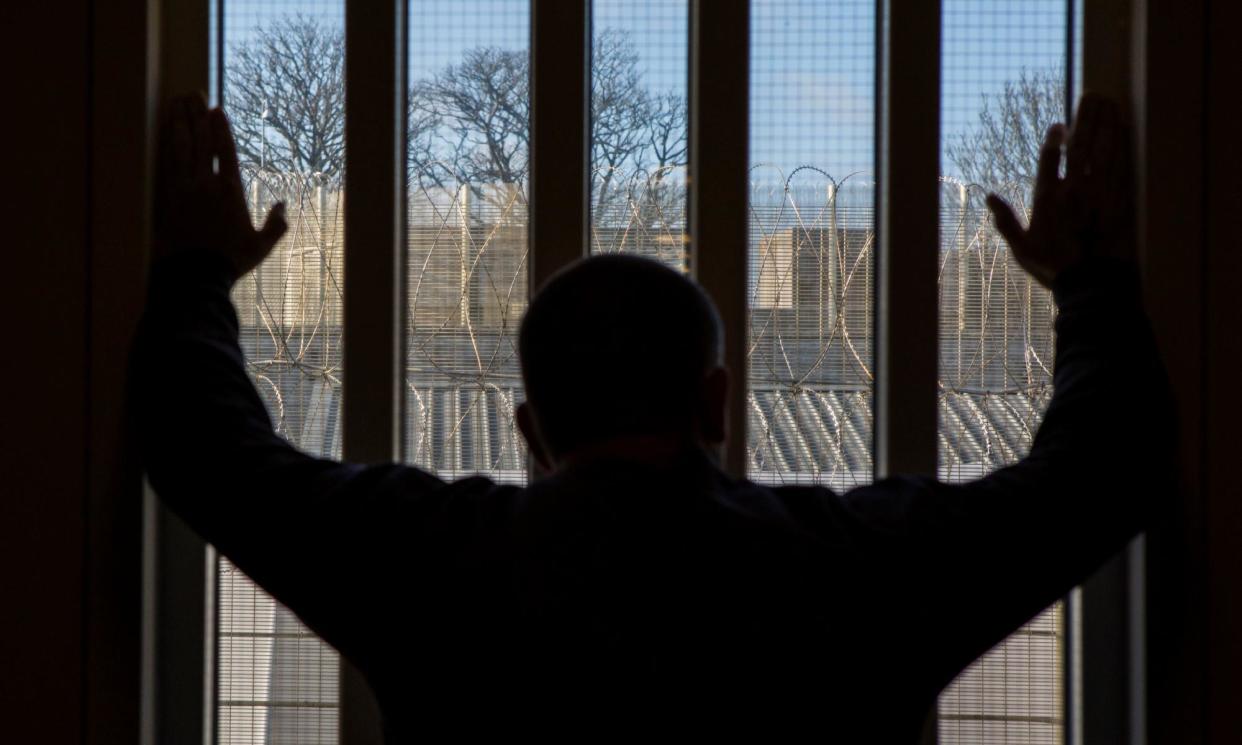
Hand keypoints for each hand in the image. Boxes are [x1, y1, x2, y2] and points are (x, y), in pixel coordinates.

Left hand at [156, 93, 286, 279]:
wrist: (196, 274)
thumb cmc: (231, 261)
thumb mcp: (261, 246)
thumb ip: (275, 224)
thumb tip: (283, 205)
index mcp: (230, 190)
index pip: (225, 150)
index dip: (221, 128)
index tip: (217, 109)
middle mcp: (206, 183)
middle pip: (201, 141)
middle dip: (198, 115)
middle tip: (194, 94)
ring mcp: (184, 188)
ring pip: (182, 146)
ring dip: (180, 122)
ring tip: (178, 103)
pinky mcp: (168, 196)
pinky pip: (168, 162)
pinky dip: (167, 142)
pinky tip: (166, 130)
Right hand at [986, 93, 1133, 288]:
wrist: (1089, 281)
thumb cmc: (1052, 266)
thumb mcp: (1020, 248)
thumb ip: (1005, 220)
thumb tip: (989, 197)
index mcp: (1047, 198)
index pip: (1050, 158)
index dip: (1054, 138)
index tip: (1060, 124)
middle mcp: (1073, 188)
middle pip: (1080, 144)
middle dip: (1085, 117)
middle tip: (1091, 95)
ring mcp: (1097, 191)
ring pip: (1102, 148)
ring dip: (1105, 122)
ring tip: (1108, 101)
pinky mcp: (1117, 198)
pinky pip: (1119, 163)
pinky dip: (1121, 143)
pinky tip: (1123, 128)